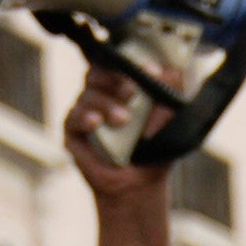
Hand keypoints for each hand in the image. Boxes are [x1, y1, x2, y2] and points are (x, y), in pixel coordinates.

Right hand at [65, 67, 174, 216]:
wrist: (142, 184)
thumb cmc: (156, 148)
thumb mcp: (171, 116)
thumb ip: (172, 89)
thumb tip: (167, 68)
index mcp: (122, 84)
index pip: (118, 61)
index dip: (131, 60)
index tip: (151, 70)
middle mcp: (101, 94)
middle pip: (97, 71)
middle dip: (115, 78)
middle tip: (133, 92)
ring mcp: (85, 112)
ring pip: (87, 94)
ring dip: (106, 103)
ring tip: (123, 120)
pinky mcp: (73, 132)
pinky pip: (74, 117)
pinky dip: (85, 117)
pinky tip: (96, 122)